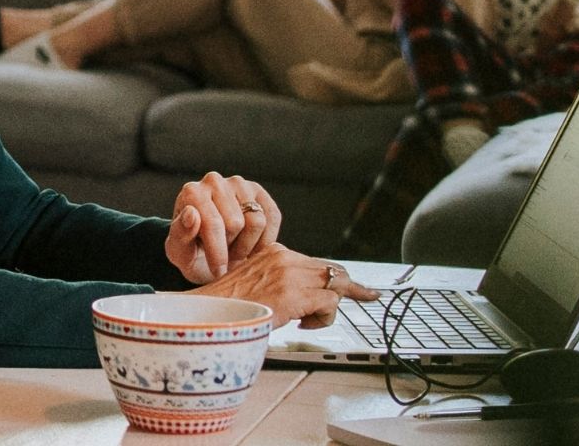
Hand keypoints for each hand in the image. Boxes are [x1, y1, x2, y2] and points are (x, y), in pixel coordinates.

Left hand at [166, 172, 280, 282]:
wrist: (208, 250)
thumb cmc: (192, 251)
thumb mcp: (180, 252)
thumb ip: (181, 234)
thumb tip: (191, 213)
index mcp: (191, 193)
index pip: (213, 224)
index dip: (218, 253)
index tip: (218, 272)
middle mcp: (214, 181)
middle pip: (237, 223)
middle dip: (231, 249)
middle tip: (224, 257)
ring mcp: (238, 184)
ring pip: (257, 221)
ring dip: (248, 245)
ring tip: (235, 250)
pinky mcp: (258, 193)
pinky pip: (272, 219)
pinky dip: (264, 240)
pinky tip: (250, 246)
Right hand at [186, 246, 380, 329]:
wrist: (209, 313)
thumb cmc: (226, 305)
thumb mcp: (254, 284)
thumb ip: (278, 282)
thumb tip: (300, 297)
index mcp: (275, 253)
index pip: (315, 262)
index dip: (333, 276)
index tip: (352, 283)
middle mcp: (285, 258)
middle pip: (332, 271)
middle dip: (351, 287)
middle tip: (370, 295)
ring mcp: (291, 274)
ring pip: (333, 287)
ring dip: (325, 310)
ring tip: (305, 322)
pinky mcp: (294, 294)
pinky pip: (329, 304)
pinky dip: (322, 319)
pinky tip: (302, 325)